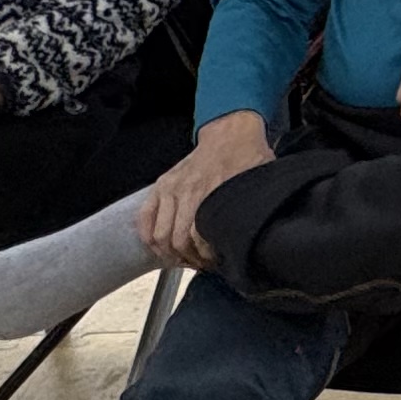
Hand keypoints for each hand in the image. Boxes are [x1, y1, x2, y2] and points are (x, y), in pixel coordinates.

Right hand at [138, 110, 274, 268]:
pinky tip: (161, 249)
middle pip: (177, 241)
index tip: (216, 263)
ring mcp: (170, 188)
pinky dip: (148, 238)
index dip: (206, 258)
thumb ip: (248, 211)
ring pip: (159, 235)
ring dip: (170, 254)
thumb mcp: (256, 185)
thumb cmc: (246, 160)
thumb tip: (254, 240)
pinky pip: (144, 218)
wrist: (230, 134)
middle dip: (189, 259)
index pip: (198, 239)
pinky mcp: (161, 186)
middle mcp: (187, 191)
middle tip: (202, 264)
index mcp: (211, 192)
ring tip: (185, 259)